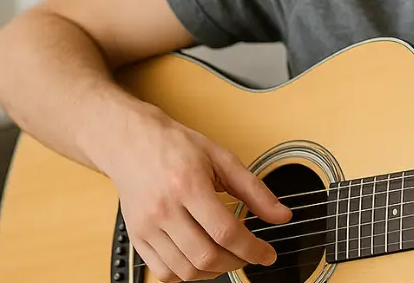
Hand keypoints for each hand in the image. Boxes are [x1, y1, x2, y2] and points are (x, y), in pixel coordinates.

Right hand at [91, 108, 291, 280]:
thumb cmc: (176, 147)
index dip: (252, 249)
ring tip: (229, 257)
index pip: (225, 231)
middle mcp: (164, 210)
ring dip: (214, 271)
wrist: (131, 143)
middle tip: (250, 255)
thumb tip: (282, 215)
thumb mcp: (222, 159)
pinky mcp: (136, 238)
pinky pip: (163, 272)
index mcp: (188, 186)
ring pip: (185, 270)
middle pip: (205, 255)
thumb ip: (255, 190)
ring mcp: (146, 227)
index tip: (267, 254)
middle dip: (237, 262)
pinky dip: (187, 275)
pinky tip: (201, 261)